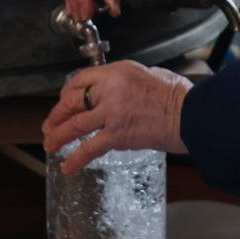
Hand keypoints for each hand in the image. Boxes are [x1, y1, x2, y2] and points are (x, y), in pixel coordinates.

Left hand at [41, 60, 192, 173]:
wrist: (190, 114)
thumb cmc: (178, 95)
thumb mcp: (150, 74)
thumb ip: (129, 81)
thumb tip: (121, 90)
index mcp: (118, 71)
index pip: (81, 79)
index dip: (67, 92)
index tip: (63, 101)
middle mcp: (110, 89)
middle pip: (73, 100)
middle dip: (58, 114)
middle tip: (50, 124)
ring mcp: (112, 113)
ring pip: (75, 124)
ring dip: (58, 136)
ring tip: (50, 144)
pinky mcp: (117, 135)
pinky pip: (89, 148)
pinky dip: (75, 159)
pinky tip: (67, 167)